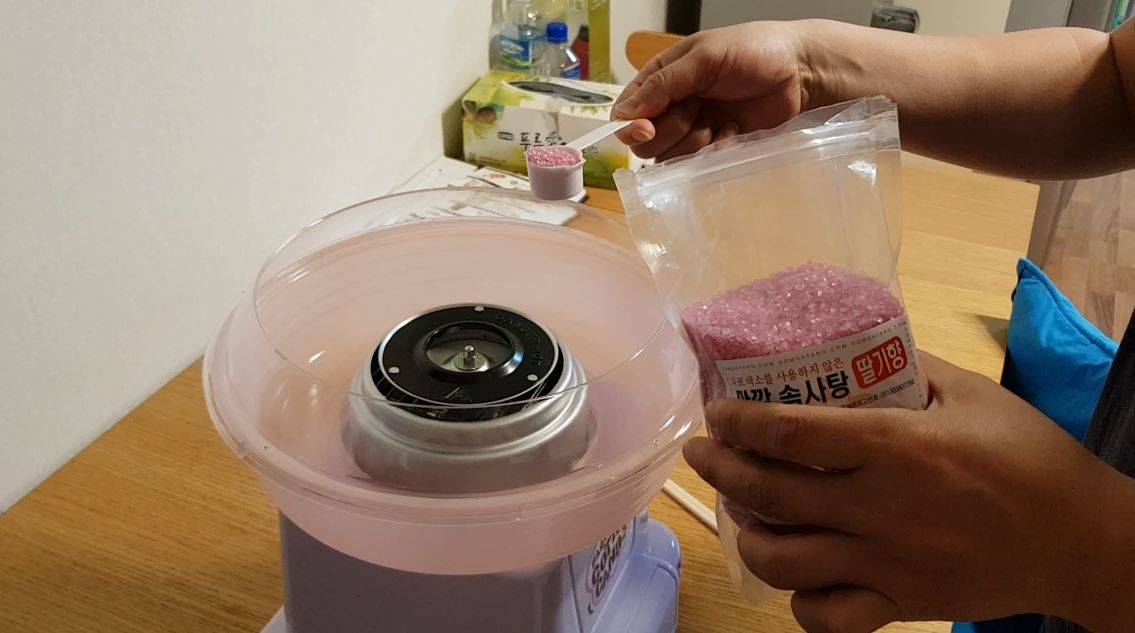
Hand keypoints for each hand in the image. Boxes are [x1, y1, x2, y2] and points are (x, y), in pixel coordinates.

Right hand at [613, 21, 815, 160]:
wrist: (800, 71)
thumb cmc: (753, 51)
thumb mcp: (704, 58)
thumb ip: (664, 84)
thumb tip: (625, 114)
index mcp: (661, 77)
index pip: (626, 111)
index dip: (631, 126)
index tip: (648, 128)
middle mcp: (672, 105)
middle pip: (645, 141)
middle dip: (670, 131)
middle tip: (699, 112)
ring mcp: (694, 128)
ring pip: (670, 155)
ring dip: (694, 141)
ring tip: (721, 119)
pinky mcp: (715, 146)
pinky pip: (698, 163)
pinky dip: (715, 149)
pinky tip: (734, 130)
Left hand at [683, 353, 1134, 632]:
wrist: (1083, 541)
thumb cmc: (1030, 458)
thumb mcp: (973, 394)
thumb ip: (910, 369)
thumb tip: (857, 351)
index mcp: (895, 446)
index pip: (788, 433)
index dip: (738, 422)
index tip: (716, 412)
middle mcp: (878, 507)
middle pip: (770, 493)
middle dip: (720, 469)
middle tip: (703, 453)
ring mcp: (885, 563)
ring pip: (784, 561)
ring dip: (748, 534)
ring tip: (740, 513)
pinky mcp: (901, 605)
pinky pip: (828, 617)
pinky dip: (798, 602)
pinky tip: (795, 576)